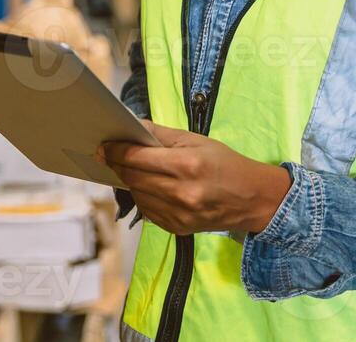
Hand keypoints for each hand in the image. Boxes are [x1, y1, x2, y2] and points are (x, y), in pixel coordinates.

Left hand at [98, 121, 291, 235]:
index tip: (104, 145)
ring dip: (129, 182)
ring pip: (137, 195)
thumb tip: (133, 127)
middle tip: (108, 155)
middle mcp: (180, 192)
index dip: (116, 150)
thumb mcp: (197, 140)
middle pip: (133, 177)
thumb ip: (162, 134)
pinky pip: (148, 211)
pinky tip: (148, 187)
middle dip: (117, 164)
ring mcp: (179, 214)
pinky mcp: (177, 228)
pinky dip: (143, 197)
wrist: (252, 199)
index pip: (137, 157)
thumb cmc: (225, 164)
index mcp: (186, 165)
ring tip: (129, 169)